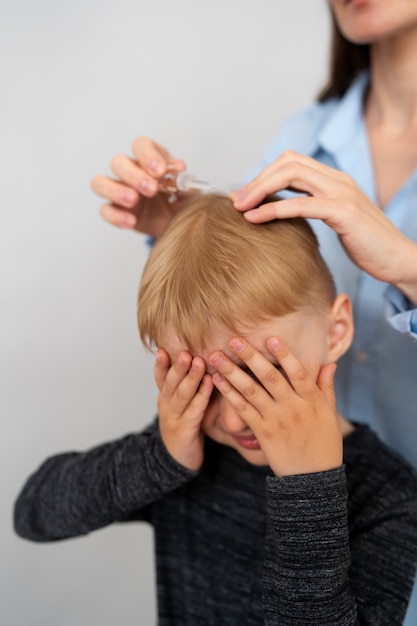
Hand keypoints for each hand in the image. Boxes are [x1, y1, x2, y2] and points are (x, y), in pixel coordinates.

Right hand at [91, 137, 197, 237]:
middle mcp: (131, 171)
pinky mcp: (116, 210)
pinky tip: (131, 222)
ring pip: (100, 182)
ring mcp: (120, 190)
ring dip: (116, 190)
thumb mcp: (189, 192)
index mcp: (150, 160)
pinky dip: (116, 216)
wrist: (180, 226)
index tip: (160, 171)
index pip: (141, 146)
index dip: (148, 155)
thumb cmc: (182, 203)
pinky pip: (105, 210)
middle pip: (118, 162)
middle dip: (134, 175)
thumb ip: (183, 180)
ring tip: (133, 200)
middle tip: (152, 190)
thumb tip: (179, 167)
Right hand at [155, 348, 212, 471]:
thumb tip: (196, 359)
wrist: (178, 460)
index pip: (159, 378)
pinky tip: (209, 383)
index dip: (160, 364)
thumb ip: (185, 386)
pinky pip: (194, 410)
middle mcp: (166, 406)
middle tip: (185, 351)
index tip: (162, 349)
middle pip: (170, 383)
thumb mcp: (180, 405)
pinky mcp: (185, 431)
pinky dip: (202, 395)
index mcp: (164, 398)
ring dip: (190, 378)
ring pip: (181, 395)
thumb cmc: (184, 427)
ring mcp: (174, 419)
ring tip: (198, 361)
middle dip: (178, 366)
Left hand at [209, 336, 341, 476]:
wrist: (313, 479)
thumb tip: (329, 362)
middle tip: (234, 339)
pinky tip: (217, 380)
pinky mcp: (262, 433)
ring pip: (251, 391)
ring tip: (216, 356)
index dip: (285, 355)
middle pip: (269, 377)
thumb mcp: (330, 414)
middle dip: (250, 356)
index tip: (271, 338)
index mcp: (312, 400)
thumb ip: (326, 386)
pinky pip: (242, 410)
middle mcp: (293, 407)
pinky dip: (229, 394)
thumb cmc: (324, 443)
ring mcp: (275, 420)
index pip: (298, 372)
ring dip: (231, 372)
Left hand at [230, 151, 416, 303]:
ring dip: (260, 189)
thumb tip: (282, 209)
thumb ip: (313, 207)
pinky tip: (256, 219)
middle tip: (235, 200)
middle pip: (288, 163)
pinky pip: (302, 204)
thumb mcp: (334, 219)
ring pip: (292, 175)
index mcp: (334, 179)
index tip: (244, 196)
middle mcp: (337, 180)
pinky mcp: (344, 212)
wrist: (396, 258)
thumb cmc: (365, 244)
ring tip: (240, 207)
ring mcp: (342, 193)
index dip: (264, 174)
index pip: (292, 161)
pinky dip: (274, 209)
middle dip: (257, 179)